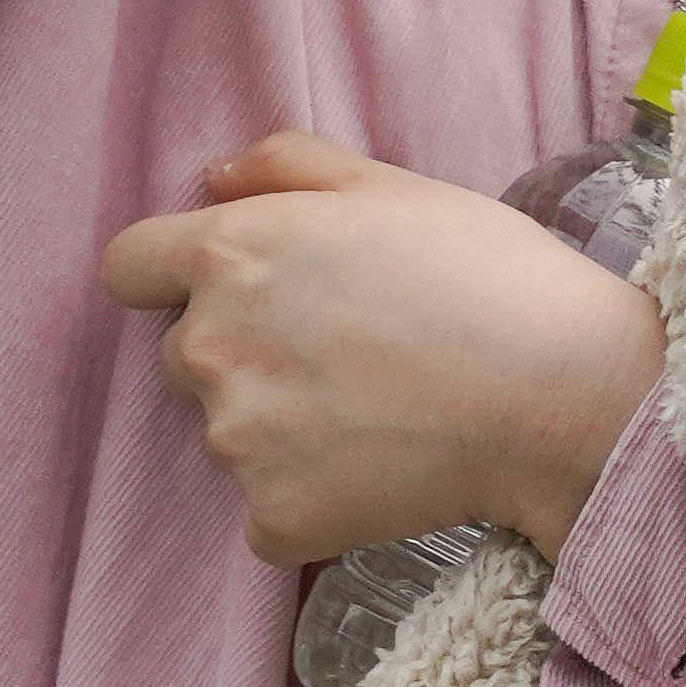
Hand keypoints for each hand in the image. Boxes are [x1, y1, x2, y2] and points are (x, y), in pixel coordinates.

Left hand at [94, 132, 664, 567]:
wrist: (558, 392)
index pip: (127, 267)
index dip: (170, 275)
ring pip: (228, 435)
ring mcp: (237, 442)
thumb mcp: (389, 186)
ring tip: (375, 411)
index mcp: (230, 254)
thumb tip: (211, 180)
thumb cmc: (485, 272)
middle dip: (241, 352)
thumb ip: (285, 166)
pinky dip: (310, 498)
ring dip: (278, 428)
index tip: (230, 290)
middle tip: (341, 352)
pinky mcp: (272, 519)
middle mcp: (212, 347)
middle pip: (181, 356)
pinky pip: (267, 510)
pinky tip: (381, 469)